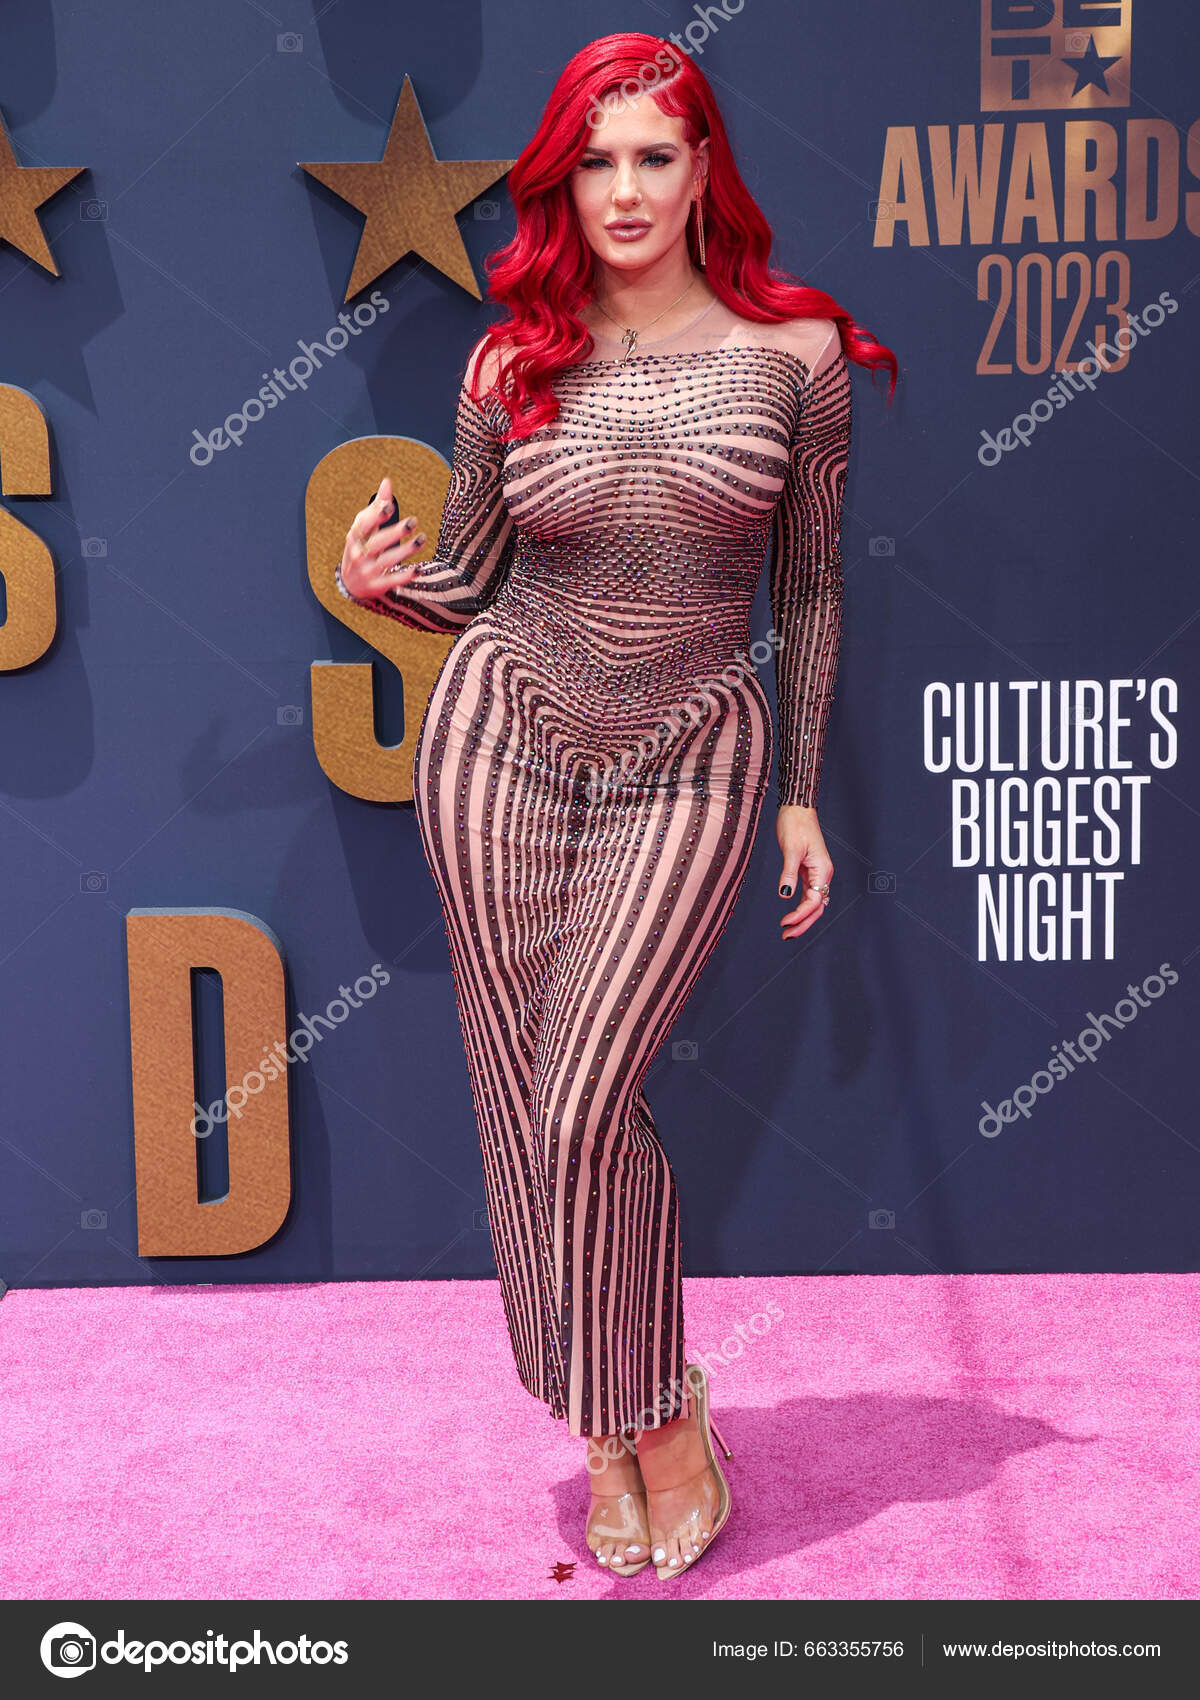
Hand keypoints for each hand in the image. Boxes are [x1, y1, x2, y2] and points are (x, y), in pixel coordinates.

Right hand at [340, 475, 426, 598]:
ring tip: (422, 540)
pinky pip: (392, 580)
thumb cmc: (361, 548)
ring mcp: (366, 572)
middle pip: (377, 543)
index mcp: (354, 537)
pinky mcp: (377, 586)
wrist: (350, 583)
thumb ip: (377, 507)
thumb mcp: (364, 529)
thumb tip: (387, 481)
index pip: (363, 525)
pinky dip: (405, 576)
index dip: (376, 516)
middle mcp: (358, 554)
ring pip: (387, 561)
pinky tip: (419, 569)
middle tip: (413, 522)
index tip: (389, 506)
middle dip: (395, 532)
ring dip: (405, 551)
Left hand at [776, 803, 832, 940]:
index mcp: (823, 870)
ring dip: (802, 918)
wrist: (797, 809)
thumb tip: (786, 895)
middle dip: (803, 924)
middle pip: (816, 908)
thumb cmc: (796, 825)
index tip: (784, 924)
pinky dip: (800, 907)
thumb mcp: (791, 850)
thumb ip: (789, 873)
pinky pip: (807, 895)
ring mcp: (817, 874)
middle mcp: (823, 875)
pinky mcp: (808, 871)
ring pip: (813, 903)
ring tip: (787, 931)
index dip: (800, 915)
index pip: (813, 901)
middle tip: (786, 936)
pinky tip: (791, 915)